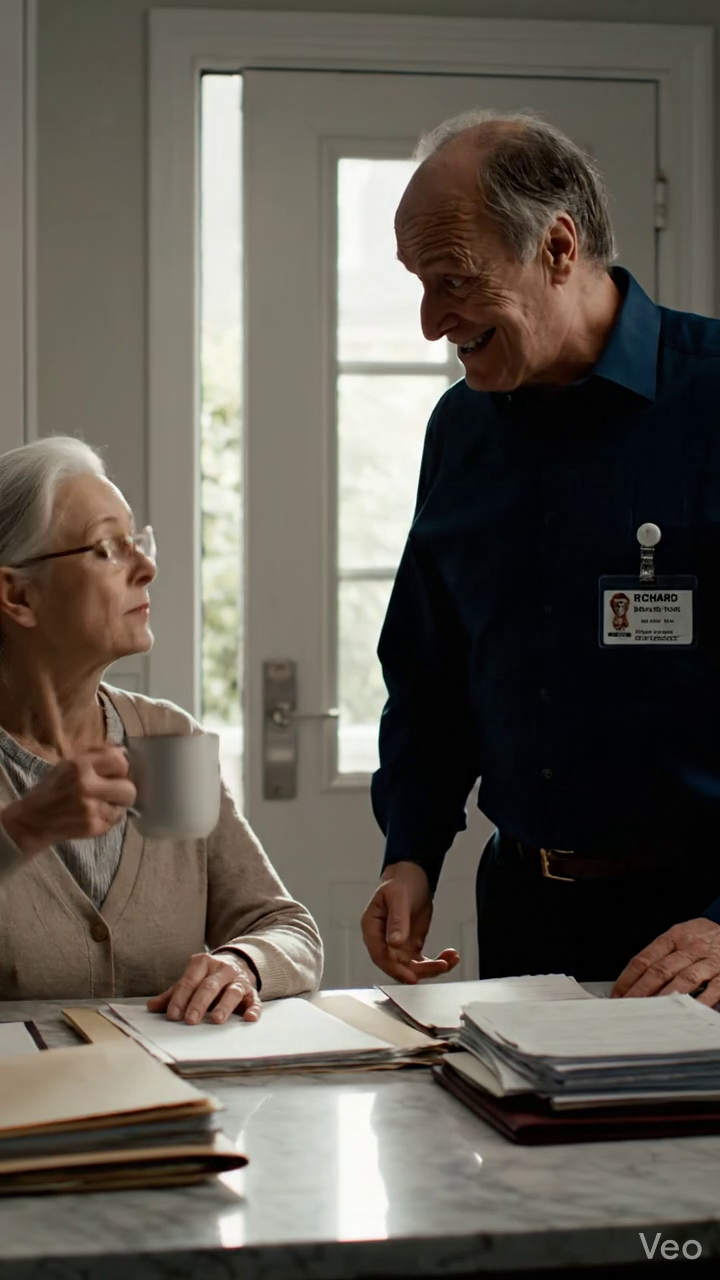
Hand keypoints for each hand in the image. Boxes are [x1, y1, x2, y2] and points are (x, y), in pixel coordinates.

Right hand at [0, 746, 135, 854]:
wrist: (33, 820)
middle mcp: (85, 785)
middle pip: (129, 788)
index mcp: (79, 764)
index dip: (121, 767)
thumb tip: (125, 750)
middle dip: (124, 791)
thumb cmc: (54, 788)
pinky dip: (108, 818)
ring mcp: (90, 808)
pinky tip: (93, 815)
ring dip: (116, 806)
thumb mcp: (69, 764)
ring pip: (124, 806)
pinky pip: (115, 820)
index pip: (119, 760)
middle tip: (114, 792)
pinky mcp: (92, 826)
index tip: (115, 773)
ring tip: (100, 804)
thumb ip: (97, 755)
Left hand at [147, 952, 260, 1023]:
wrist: (237, 963)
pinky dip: (253, 1009)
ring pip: (232, 992)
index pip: (189, 982)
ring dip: (224, 1006)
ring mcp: (238, 980)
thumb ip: (173, 994)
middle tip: (190, 1020)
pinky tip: (249, 1018)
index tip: (173, 1015)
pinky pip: (254, 1000)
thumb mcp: (190, 981)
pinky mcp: (252, 991)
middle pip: (209, 986)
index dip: (180, 999)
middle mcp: (222, 969)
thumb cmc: (207, 977)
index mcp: (202, 963)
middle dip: (199, 1003)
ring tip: (216, 1020)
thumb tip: (151, 1007)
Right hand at [361, 860, 459, 983]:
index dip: (394, 969)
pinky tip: (450, 957)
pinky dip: (437, 962)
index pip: (380, 955)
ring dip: (432, 968)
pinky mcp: (412, 945)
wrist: (413, 875)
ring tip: (449, 960)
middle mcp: (384, 940)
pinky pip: (423, 961)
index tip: (412, 976)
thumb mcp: (398, 897)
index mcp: (372, 928)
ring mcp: (398, 945)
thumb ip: (397, 920)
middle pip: (398, 965)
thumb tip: (394, 943)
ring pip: (412, 967)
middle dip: (420, 970)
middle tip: (439, 966)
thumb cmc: (400, 882)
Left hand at [611, 917, 719, 1004]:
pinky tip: (689, 1011)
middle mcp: (690, 947)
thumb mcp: (683, 936)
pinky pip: (714, 988)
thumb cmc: (706, 936)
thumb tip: (637, 978)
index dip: (628, 978)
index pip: (645, 958)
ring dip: (666, 996)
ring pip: (684, 979)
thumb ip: (664, 954)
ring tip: (653, 1012)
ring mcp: (709, 961)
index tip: (617, 995)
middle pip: (660, 970)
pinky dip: (701, 1000)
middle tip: (629, 1007)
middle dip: (642, 991)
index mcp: (674, 937)